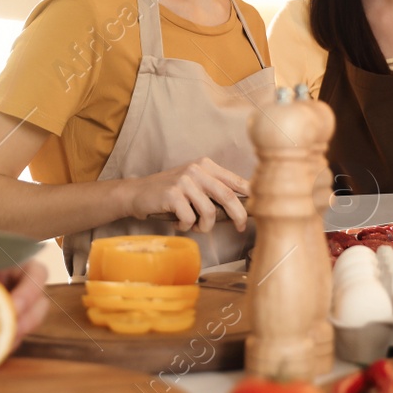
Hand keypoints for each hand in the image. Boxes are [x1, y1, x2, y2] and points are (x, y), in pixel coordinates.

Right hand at [127, 157, 248, 232]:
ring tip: (195, 227)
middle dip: (238, 215)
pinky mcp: (172, 194)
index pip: (235, 180)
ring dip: (204, 226)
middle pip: (227, 196)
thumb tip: (244, 206)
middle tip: (240, 228)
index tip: (254, 212)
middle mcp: (196, 169)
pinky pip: (190, 218)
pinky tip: (179, 223)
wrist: (138, 193)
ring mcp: (184, 181)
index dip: (249, 197)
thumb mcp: (195, 184)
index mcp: (206, 165)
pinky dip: (186, 226)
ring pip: (209, 212)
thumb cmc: (171, 193)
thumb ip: (215, 190)